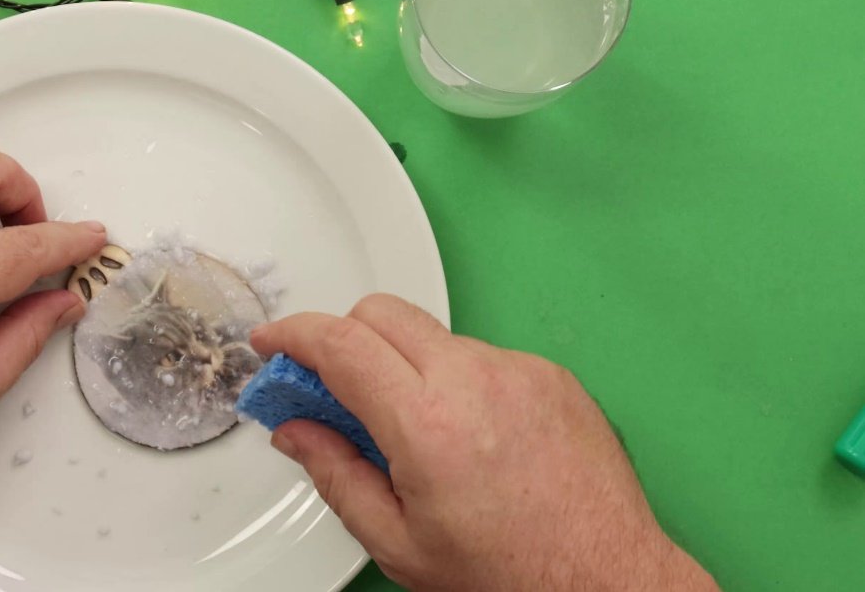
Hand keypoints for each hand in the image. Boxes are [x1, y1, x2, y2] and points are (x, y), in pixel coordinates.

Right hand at [251, 294, 717, 591]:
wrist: (606, 579)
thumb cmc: (513, 573)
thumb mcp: (398, 542)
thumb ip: (335, 475)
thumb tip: (297, 433)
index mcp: (427, 424)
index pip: (340, 344)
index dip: (293, 334)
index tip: (272, 343)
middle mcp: (475, 381)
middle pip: (380, 313)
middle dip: (341, 336)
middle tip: (328, 384)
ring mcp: (519, 371)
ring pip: (432, 333)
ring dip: (402, 362)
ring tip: (410, 427)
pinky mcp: (550, 374)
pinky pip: (481, 354)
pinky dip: (455, 378)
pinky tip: (465, 431)